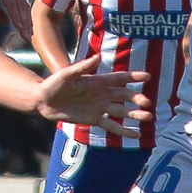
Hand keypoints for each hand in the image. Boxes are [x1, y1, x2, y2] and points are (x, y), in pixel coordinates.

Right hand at [0, 0, 33, 39]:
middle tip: (28, 39)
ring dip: (23, 22)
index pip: (21, 6)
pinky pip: (12, 3)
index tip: (26, 34)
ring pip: (20, 6)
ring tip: (25, 36)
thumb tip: (8, 23)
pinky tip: (18, 27)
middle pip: (23, 7)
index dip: (24, 20)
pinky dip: (15, 15)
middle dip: (27, 23)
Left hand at [29, 55, 149, 133]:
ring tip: (148, 118)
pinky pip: (112, 126)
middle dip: (137, 98)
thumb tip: (99, 56)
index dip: (133, 77)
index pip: (120, 78)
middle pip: (124, 96)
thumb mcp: (67, 74)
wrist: (43, 101)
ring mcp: (100, 107)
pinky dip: (124, 131)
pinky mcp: (94, 120)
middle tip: (147, 102)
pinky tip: (136, 135)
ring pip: (122, 111)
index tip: (148, 76)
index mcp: (98, 81)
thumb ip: (83, 67)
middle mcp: (102, 94)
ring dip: (135, 115)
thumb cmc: (54, 84)